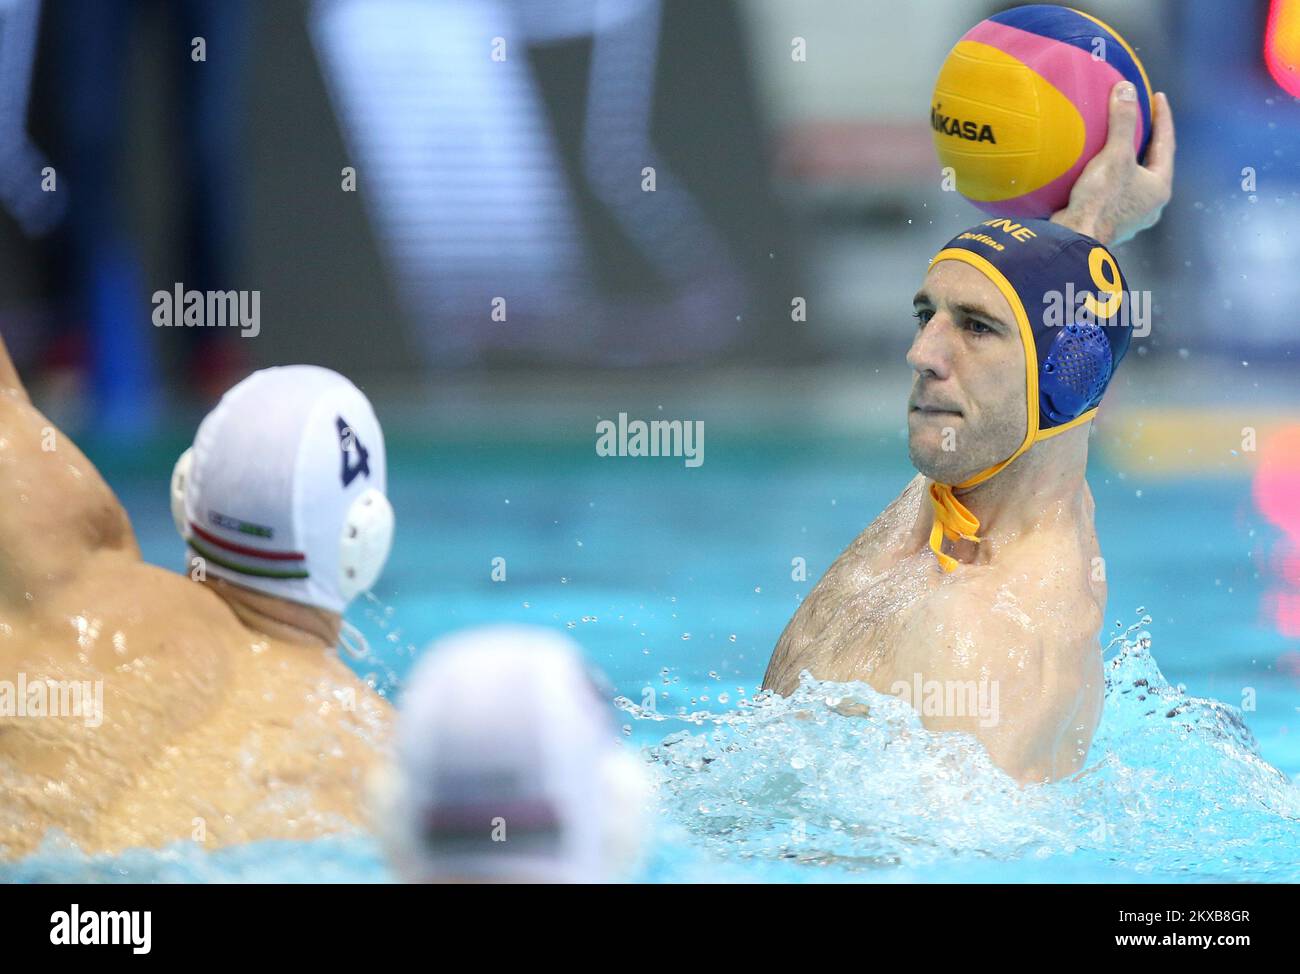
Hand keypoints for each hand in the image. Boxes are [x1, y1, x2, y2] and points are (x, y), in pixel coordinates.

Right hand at [1050, 81, 1174, 246]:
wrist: (1076, 238)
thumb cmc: (1101, 199)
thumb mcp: (1114, 156)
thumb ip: (1122, 122)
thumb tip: (1126, 88)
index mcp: (1160, 187)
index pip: (1166, 144)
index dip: (1163, 118)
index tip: (1158, 97)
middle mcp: (1151, 205)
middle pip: (1153, 164)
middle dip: (1148, 142)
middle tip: (1142, 120)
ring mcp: (1131, 217)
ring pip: (1135, 181)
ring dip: (1129, 162)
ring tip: (1120, 145)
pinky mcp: (1111, 224)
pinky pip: (1116, 193)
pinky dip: (1112, 178)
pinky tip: (1101, 172)